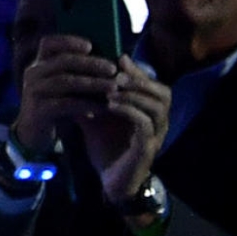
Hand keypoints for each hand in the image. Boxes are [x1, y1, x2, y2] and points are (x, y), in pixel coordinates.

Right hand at [14, 33, 118, 155]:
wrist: (34, 133)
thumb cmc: (56, 105)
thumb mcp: (62, 86)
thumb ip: (76, 73)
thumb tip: (110, 61)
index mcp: (39, 64)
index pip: (48, 43)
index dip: (68, 41)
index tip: (90, 45)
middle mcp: (33, 74)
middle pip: (62, 61)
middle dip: (90, 64)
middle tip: (113, 69)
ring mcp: (33, 92)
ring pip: (65, 82)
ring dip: (92, 83)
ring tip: (113, 87)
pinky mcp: (38, 110)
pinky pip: (65, 104)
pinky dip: (86, 104)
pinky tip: (103, 107)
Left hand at [85, 55, 171, 206]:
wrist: (108, 179)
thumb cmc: (105, 145)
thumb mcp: (96, 114)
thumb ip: (90, 94)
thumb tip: (73, 70)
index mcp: (149, 111)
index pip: (152, 84)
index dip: (138, 70)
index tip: (118, 57)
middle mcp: (158, 122)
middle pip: (163, 92)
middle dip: (140, 79)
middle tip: (117, 71)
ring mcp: (157, 135)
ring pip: (158, 107)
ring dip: (134, 93)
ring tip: (112, 86)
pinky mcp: (148, 148)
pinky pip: (145, 124)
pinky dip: (129, 111)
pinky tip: (111, 104)